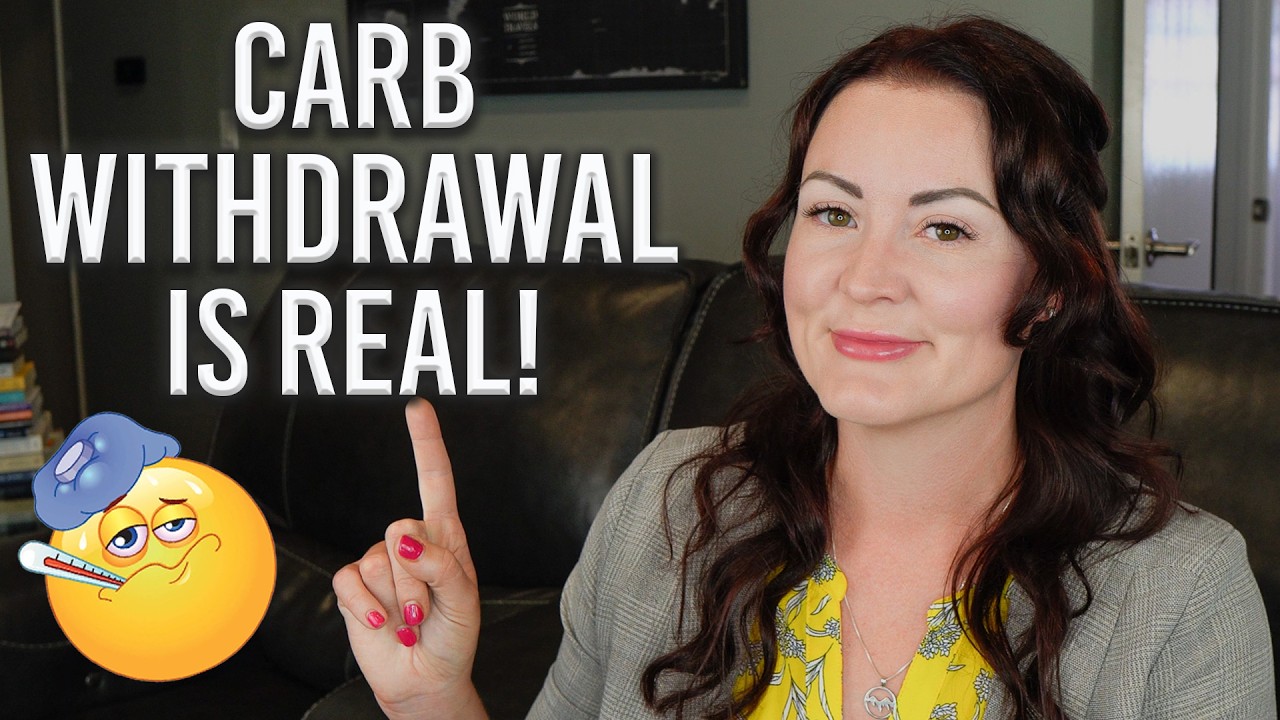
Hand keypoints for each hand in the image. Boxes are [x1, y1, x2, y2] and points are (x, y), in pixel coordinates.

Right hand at [333, 399, 486, 719]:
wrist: (425, 679)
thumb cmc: (453, 636)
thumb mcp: (463, 601)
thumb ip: (440, 566)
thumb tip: (404, 539)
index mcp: (445, 536)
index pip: (434, 480)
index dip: (425, 443)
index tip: (417, 407)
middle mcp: (410, 542)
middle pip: (400, 527)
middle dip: (417, 577)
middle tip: (428, 610)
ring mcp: (379, 563)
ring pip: (377, 560)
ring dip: (399, 600)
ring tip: (412, 621)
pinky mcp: (353, 586)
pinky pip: (350, 581)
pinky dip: (367, 608)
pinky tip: (382, 624)